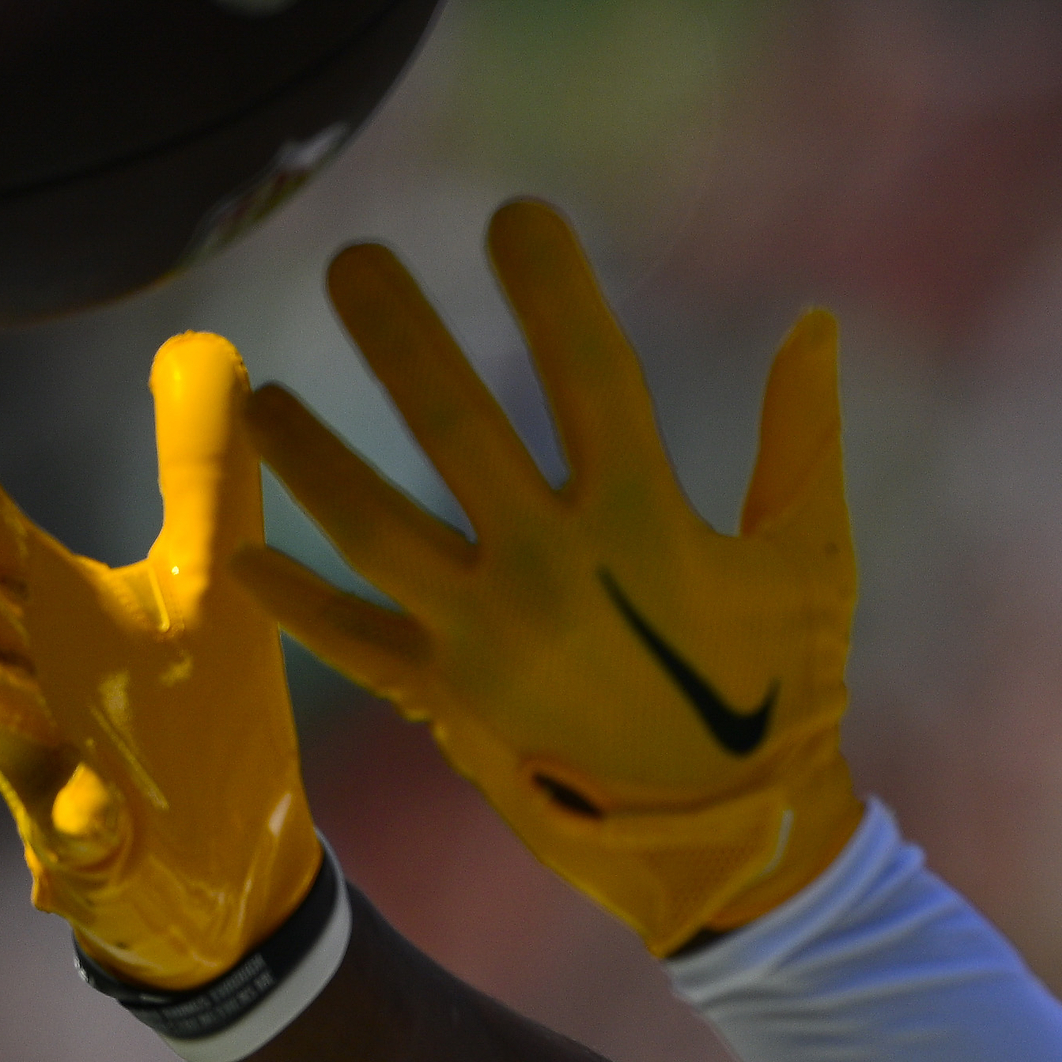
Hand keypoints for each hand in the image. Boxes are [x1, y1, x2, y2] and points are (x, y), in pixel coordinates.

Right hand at [0, 334, 320, 986]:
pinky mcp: (99, 850)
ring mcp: (54, 766)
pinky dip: (80, 827)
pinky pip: (83, 838)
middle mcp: (30, 676)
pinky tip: (88, 818)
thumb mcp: (211, 580)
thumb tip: (203, 342)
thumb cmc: (196, 717)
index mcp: (47, 605)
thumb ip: (202, 469)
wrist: (236, 873)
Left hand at [234, 198, 861, 953]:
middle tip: (351, 259)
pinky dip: (295, 603)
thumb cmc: (785, 696)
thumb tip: (815, 322)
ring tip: (262, 397)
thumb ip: (804, 440)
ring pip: (375, 528)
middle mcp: (554, 571)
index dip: (552, 287)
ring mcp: (491, 641)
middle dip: (401, 336)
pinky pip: (353, 646)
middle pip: (457, 428)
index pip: (591, 373)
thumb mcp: (813, 564)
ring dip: (313, 456)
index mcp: (647, 525)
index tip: (515, 214)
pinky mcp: (452, 704)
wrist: (734, 847)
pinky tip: (246, 551)